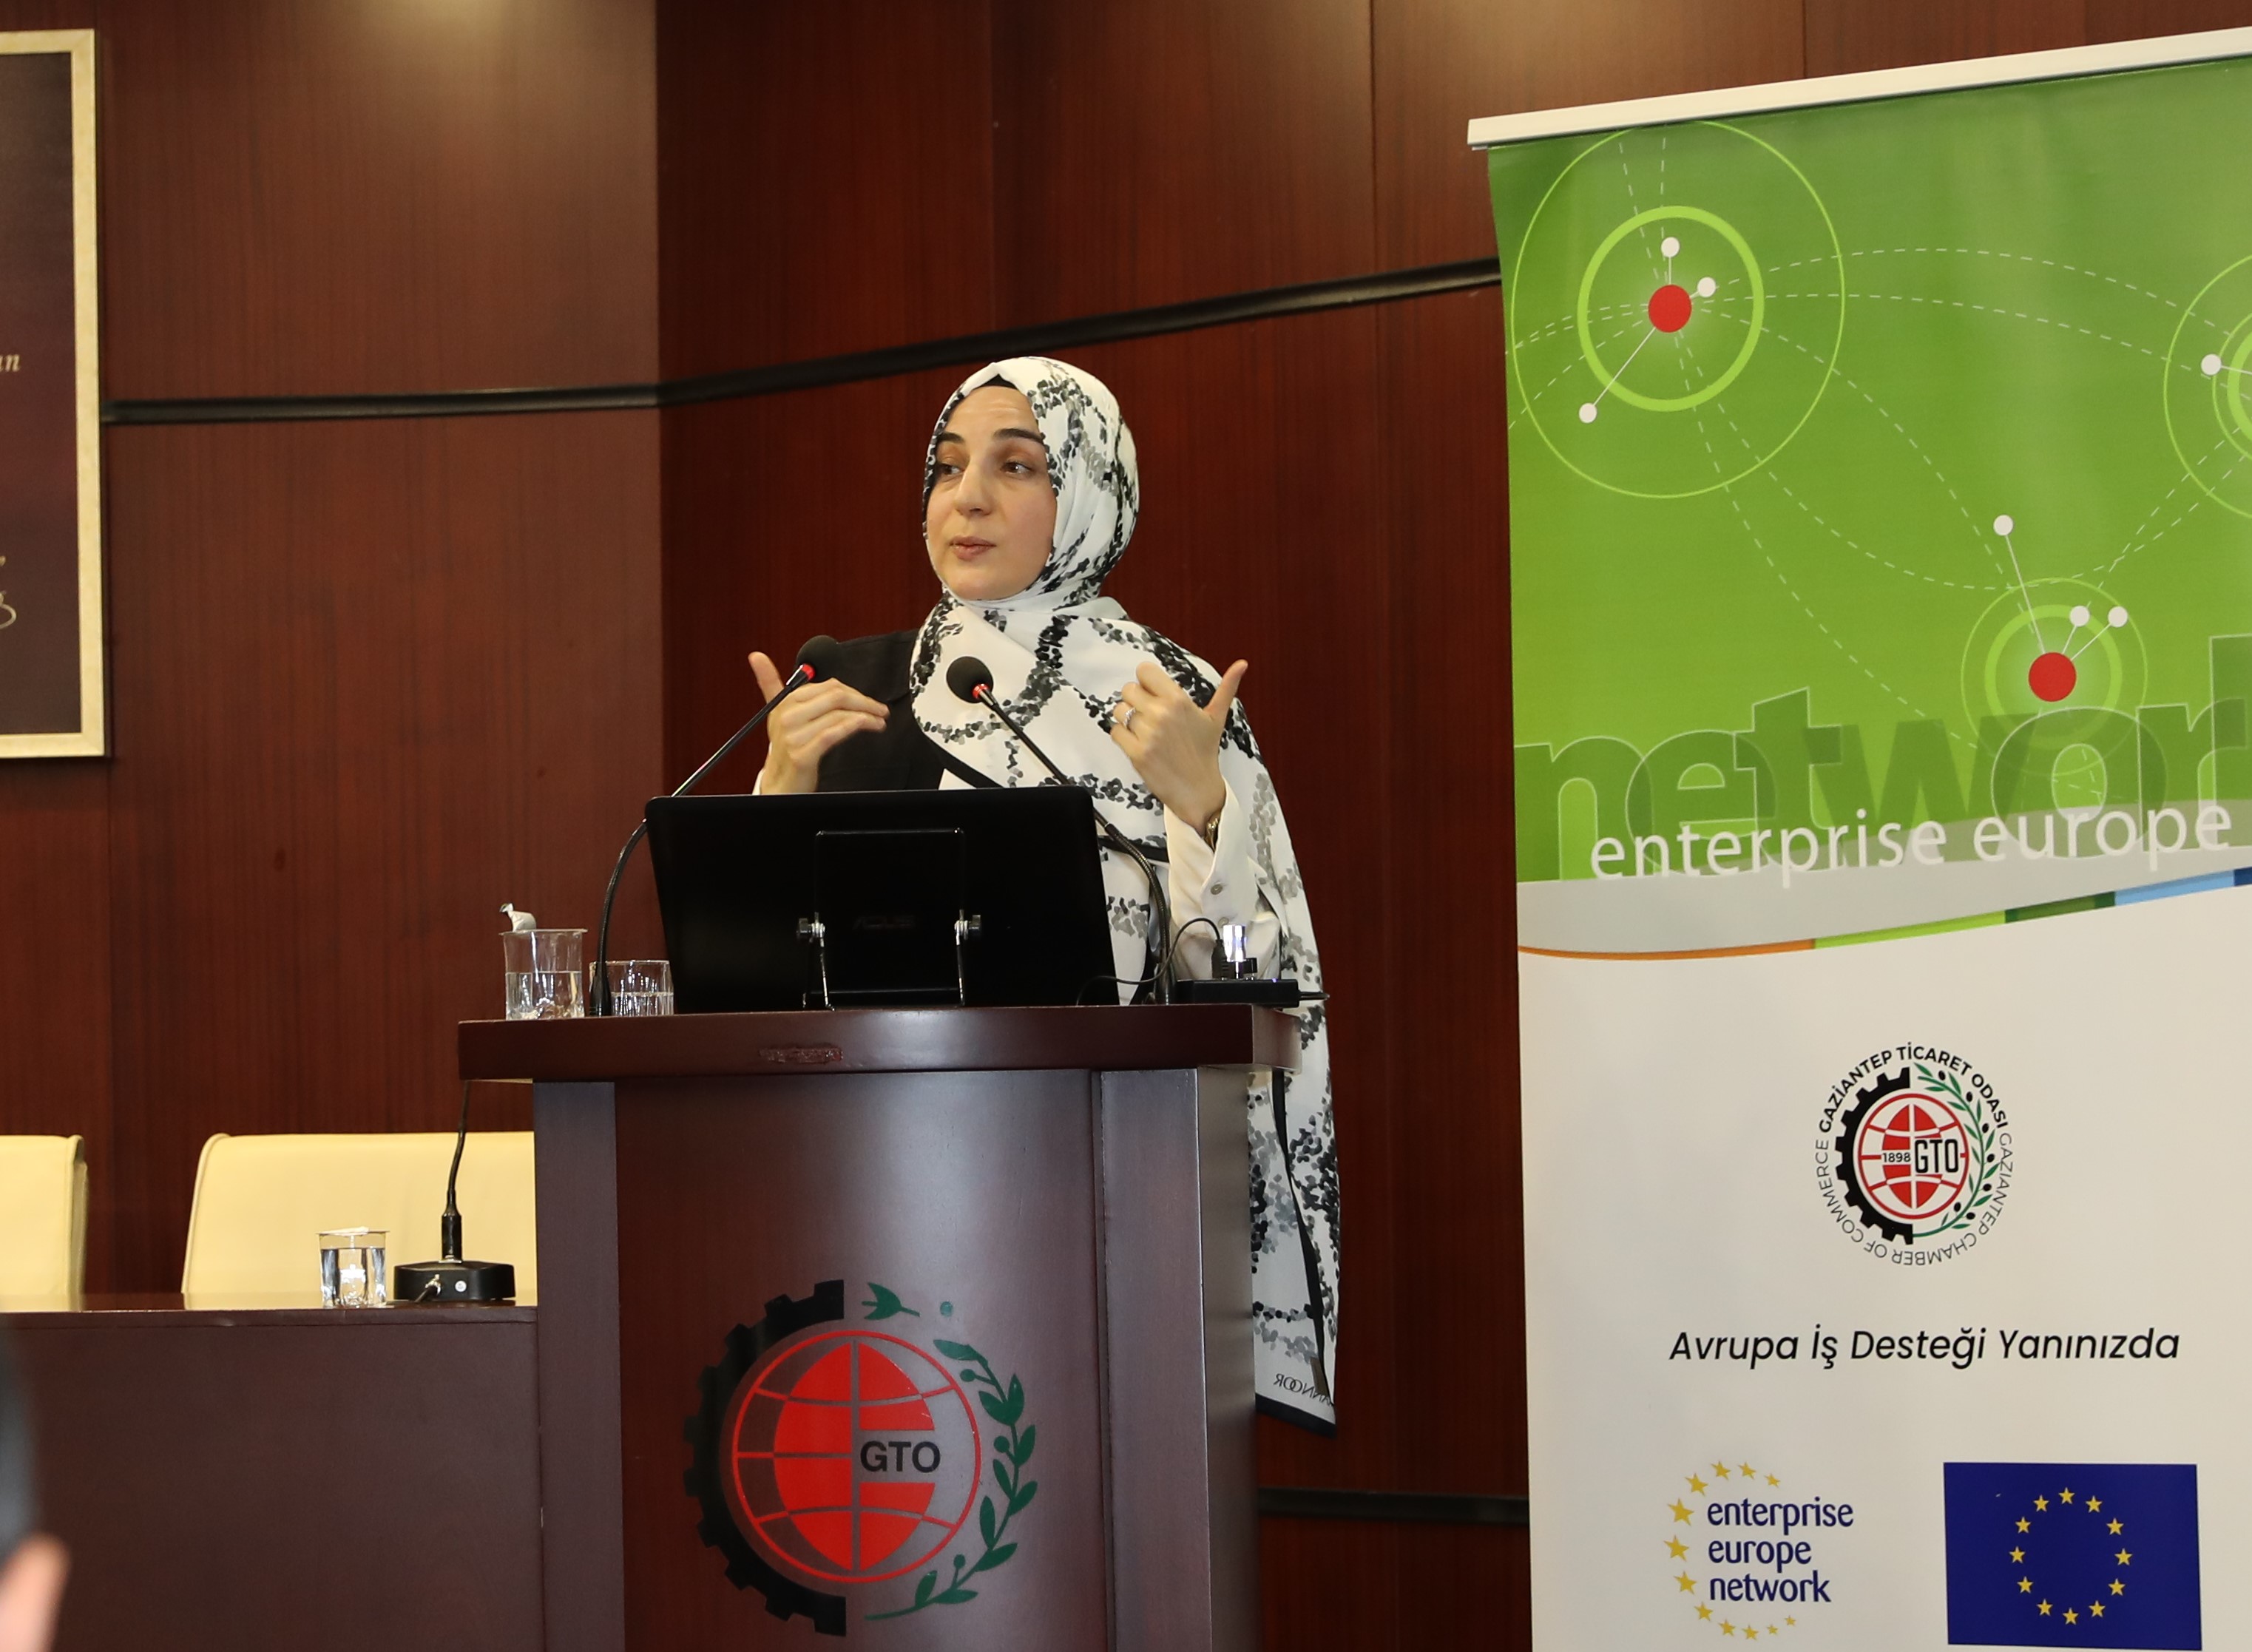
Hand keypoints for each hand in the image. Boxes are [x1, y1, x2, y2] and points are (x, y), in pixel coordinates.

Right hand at [750, 650, 888, 793]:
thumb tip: (757, 656)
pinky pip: (833, 733)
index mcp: (785, 702)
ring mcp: (794, 736)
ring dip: (866, 716)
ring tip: (878, 721)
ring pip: (838, 714)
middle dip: (864, 701)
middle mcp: (787, 717)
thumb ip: (770, 683)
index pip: (827, 686)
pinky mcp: (802, 755)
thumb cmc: (784, 748)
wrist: (779, 784)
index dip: (853, 691)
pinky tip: (867, 725)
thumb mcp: (777, 713)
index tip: (867, 699)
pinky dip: (854, 726)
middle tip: (880, 709)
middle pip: (835, 696)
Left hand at [1110, 658, 1244, 825]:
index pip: (1144, 671)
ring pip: (1119, 710)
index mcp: (1178, 700)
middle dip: (1136, 700)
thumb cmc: (1205, 751)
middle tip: (1150, 715)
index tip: (1155, 694)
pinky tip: (1140, 743)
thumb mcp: (1217, 717)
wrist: (1198, 790)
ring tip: (1145, 730)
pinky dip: (1123, 737)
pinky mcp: (1136, 753)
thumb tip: (1243, 663)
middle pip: (1128, 689)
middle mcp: (1161, 714)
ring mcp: (1147, 734)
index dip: (1147, 682)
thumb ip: (1227, 687)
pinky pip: (1115, 732)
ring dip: (1127, 719)